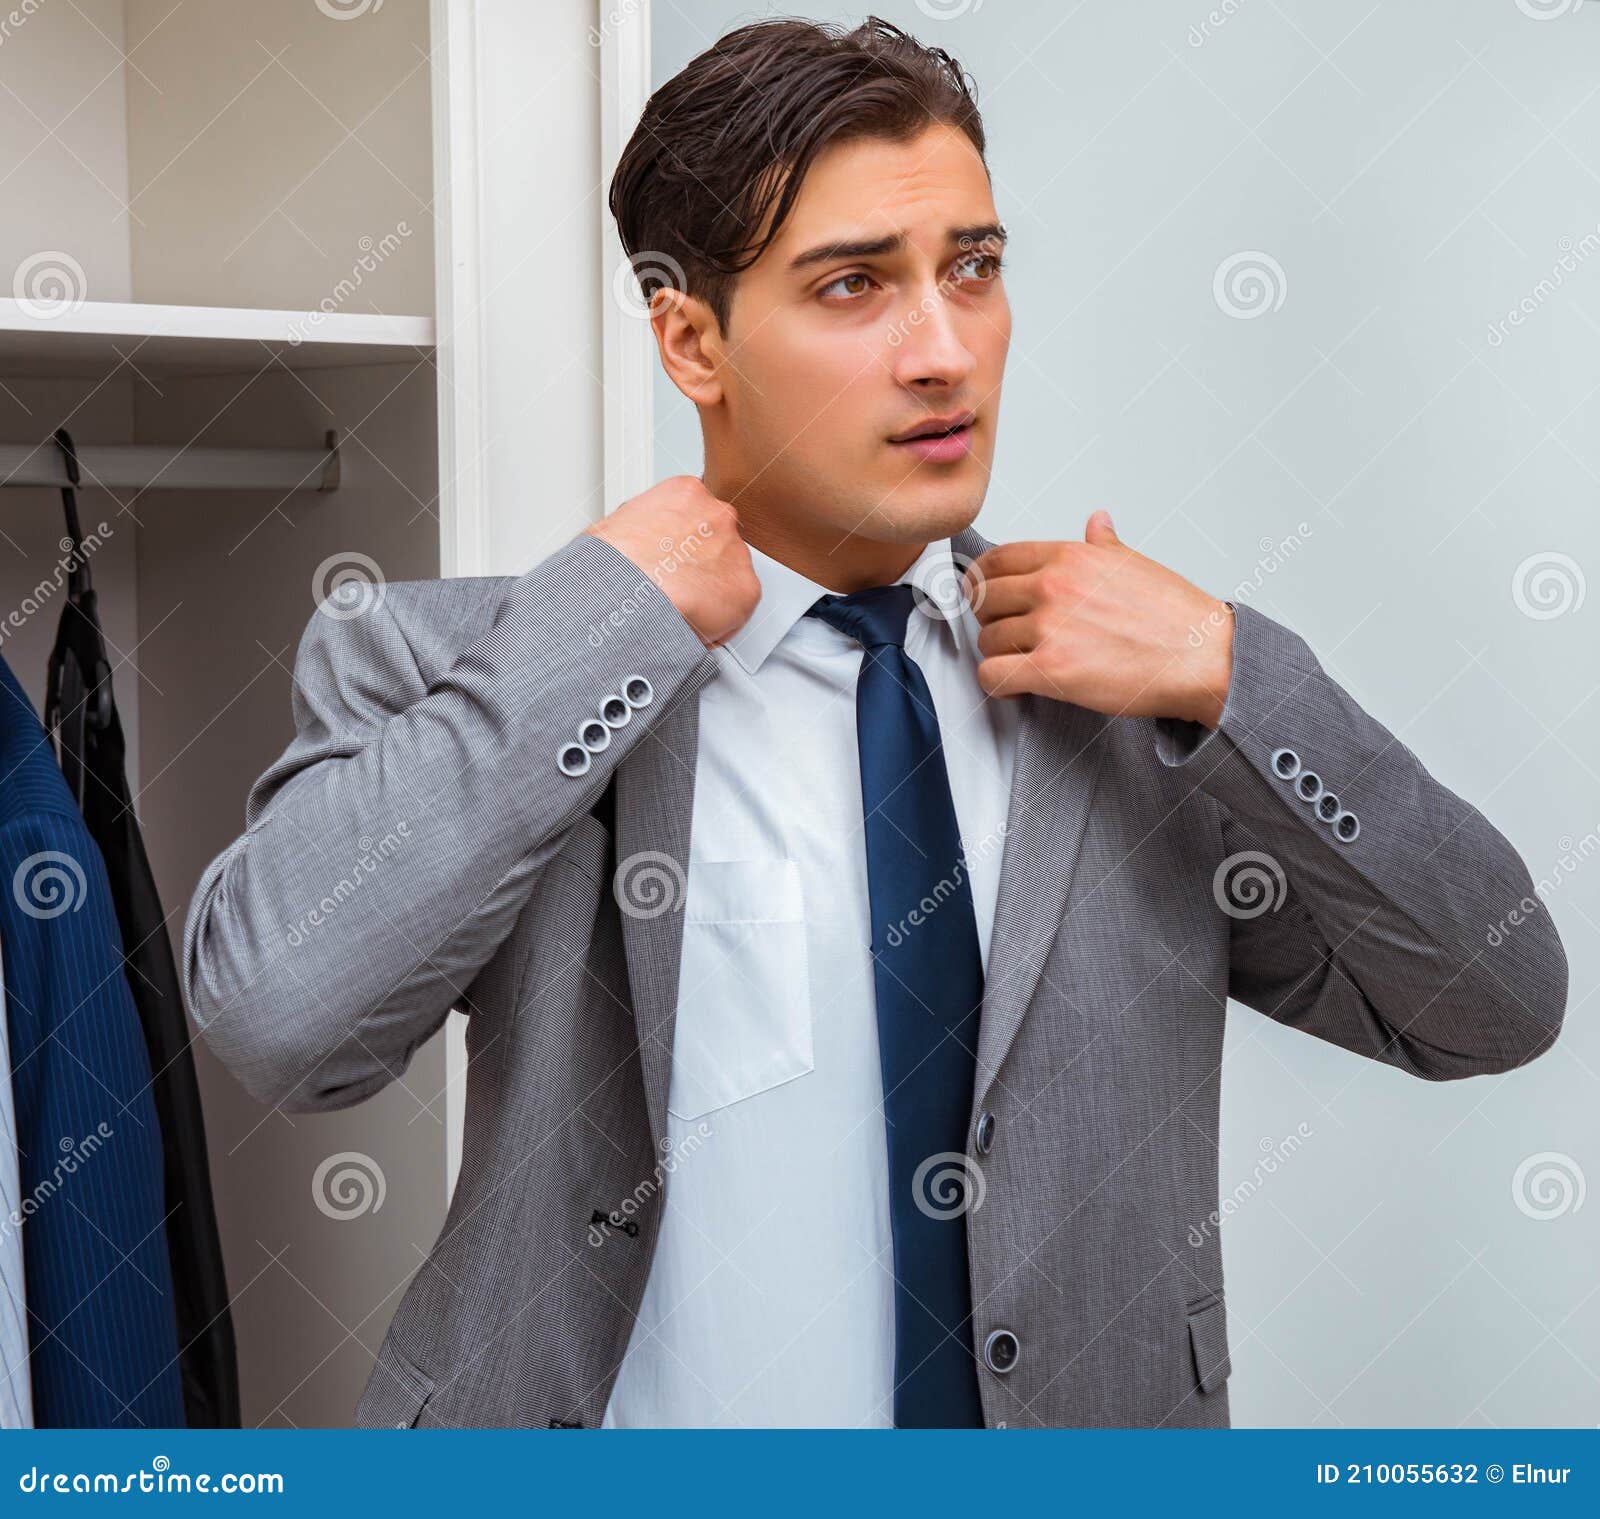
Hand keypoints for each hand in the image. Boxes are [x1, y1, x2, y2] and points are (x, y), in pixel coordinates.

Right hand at [583, 476, 759, 648]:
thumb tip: (643, 547)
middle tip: (675, 585)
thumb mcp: (620, 524)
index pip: (697, 516)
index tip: (672, 559)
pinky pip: (736, 611)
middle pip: (717, 544)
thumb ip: (649, 528)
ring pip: (728, 577)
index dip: (683, 544)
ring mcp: (736, 551)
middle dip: (700, 566)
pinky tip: (690, 622)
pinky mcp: (746, 590)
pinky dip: (718, 623)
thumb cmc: (611, 561)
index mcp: (687, 492)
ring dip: (709, 592)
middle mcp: (718, 515)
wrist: (623, 589)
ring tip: (678, 607)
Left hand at [962, 511, 1233, 726]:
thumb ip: (1103, 543)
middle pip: (982, 598)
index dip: (982, 579)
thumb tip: (1097, 521)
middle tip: (1006, 631)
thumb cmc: (1175, 616)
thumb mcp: (1134, 563)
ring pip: (986, 639)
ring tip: (1021, 661)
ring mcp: (1049, 628)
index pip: (996, 559)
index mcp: (1068, 556)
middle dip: (988, 617)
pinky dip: (997, 684)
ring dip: (998, 653)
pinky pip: (992, 675)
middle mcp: (1053, 586)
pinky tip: (1015, 686)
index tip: (984, 594)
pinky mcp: (1051, 670)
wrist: (1202, 656)